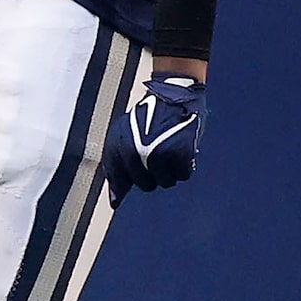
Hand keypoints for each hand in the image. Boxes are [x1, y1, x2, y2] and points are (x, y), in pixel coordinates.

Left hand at [102, 72, 204, 198]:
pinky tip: (181, 150)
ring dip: (170, 171)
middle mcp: (137, 154)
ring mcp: (159, 154)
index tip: (137, 174)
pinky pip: (184, 175)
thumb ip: (116, 169)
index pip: (120, 180)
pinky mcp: (180, 153)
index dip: (127, 182)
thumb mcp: (122, 139)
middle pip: (146, 185)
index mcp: (118, 149)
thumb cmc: (145, 121)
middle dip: (152, 175)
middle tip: (156, 156)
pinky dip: (185, 166)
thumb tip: (115, 203)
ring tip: (168, 150)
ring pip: (166, 182)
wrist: (171, 97)